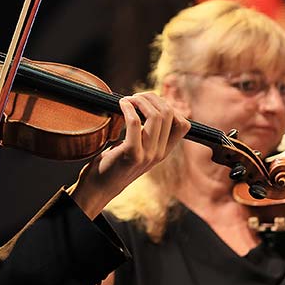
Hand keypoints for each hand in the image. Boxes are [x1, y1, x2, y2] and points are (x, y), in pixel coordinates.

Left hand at [68, 92, 188, 216]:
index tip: (149, 103)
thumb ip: (148, 133)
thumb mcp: (139, 149)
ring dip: (140, 100)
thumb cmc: (116, 162)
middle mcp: (160, 153)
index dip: (168, 106)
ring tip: (127, 100)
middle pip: (169, 114)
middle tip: (135, 97)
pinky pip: (135, 122)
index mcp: (164, 151)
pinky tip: (121, 105)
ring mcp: (147, 155)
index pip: (183, 124)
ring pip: (156, 116)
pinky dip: (128, 108)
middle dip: (152, 98)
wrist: (100, 186)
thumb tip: (148, 103)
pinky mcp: (131, 154)